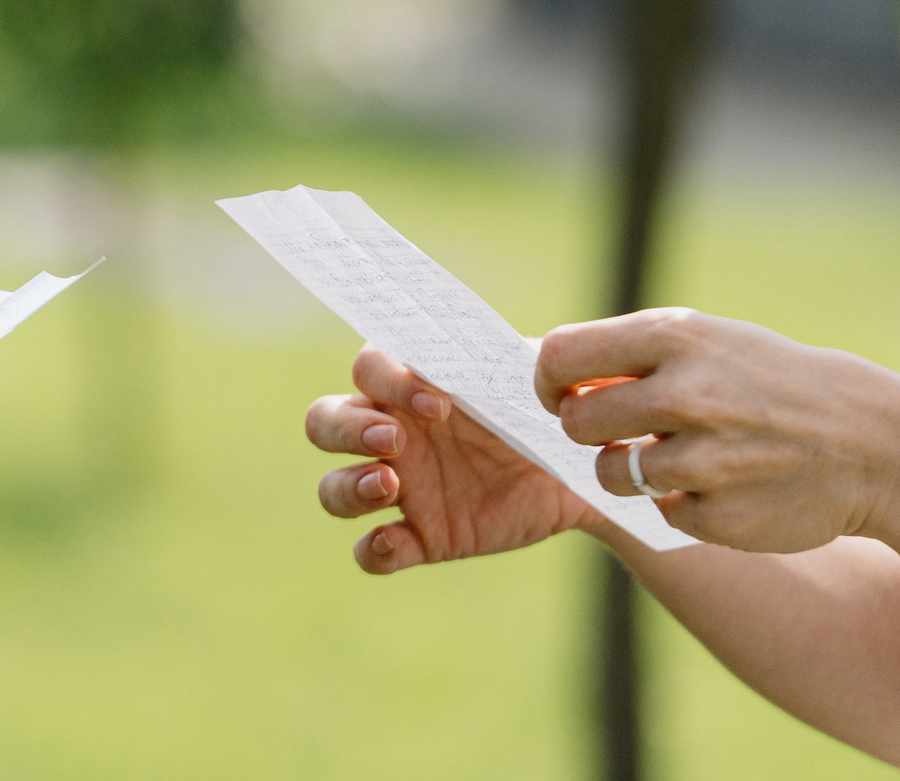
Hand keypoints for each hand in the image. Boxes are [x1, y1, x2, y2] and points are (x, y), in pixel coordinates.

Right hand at [305, 344, 591, 573]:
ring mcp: (402, 489)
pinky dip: (372, 550)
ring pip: (333, 488)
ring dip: (348, 486)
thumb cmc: (544, 412)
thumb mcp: (534, 381)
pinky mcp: (420, 539)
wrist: (575, 477)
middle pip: (323, 422)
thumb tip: (519, 348)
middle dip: (346, 429)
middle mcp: (394, 434)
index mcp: (415, 386)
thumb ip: (517, 357)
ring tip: (389, 486)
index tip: (440, 404)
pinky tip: (392, 541)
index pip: (368, 367)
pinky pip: (370, 551)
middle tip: (394, 441)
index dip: (388, 381)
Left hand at [537, 308, 899, 553]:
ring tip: (682, 455)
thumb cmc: (768, 382)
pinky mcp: (717, 515)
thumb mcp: (710, 344)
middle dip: (588, 431)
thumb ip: (634, 357)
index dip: (549, 381)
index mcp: (677, 337)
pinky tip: (724, 484)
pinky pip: (660, 511)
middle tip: (624, 430)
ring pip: (611, 474)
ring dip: (631, 471)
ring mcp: (703, 459)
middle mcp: (686, 394)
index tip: (561, 394)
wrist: (865, 440)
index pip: (563, 356)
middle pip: (578, 422)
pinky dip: (681, 502)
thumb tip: (551, 379)